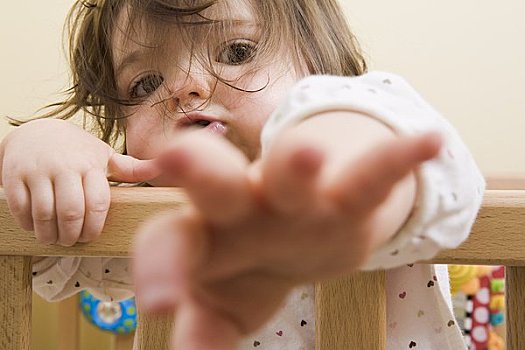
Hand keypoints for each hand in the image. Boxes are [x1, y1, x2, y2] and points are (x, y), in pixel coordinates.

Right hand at [0, 119, 160, 245]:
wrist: (35, 132)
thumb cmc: (77, 150)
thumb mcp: (104, 155)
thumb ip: (130, 168)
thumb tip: (161, 168)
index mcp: (90, 165)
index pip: (98, 202)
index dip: (94, 227)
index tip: (90, 236)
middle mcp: (65, 167)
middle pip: (71, 211)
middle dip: (72, 235)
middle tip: (72, 241)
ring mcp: (38, 171)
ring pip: (44, 213)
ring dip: (50, 234)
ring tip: (55, 239)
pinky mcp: (14, 176)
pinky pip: (20, 208)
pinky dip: (28, 224)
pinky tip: (36, 228)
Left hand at [133, 129, 440, 349]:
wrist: (295, 235)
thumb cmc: (247, 268)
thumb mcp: (224, 303)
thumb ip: (205, 325)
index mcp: (205, 233)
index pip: (172, 238)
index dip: (161, 266)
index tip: (161, 303)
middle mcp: (244, 205)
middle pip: (217, 182)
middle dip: (199, 169)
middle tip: (176, 158)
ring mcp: (296, 197)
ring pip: (291, 173)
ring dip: (297, 163)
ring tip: (308, 154)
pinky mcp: (345, 196)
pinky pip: (371, 178)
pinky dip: (397, 162)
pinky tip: (426, 143)